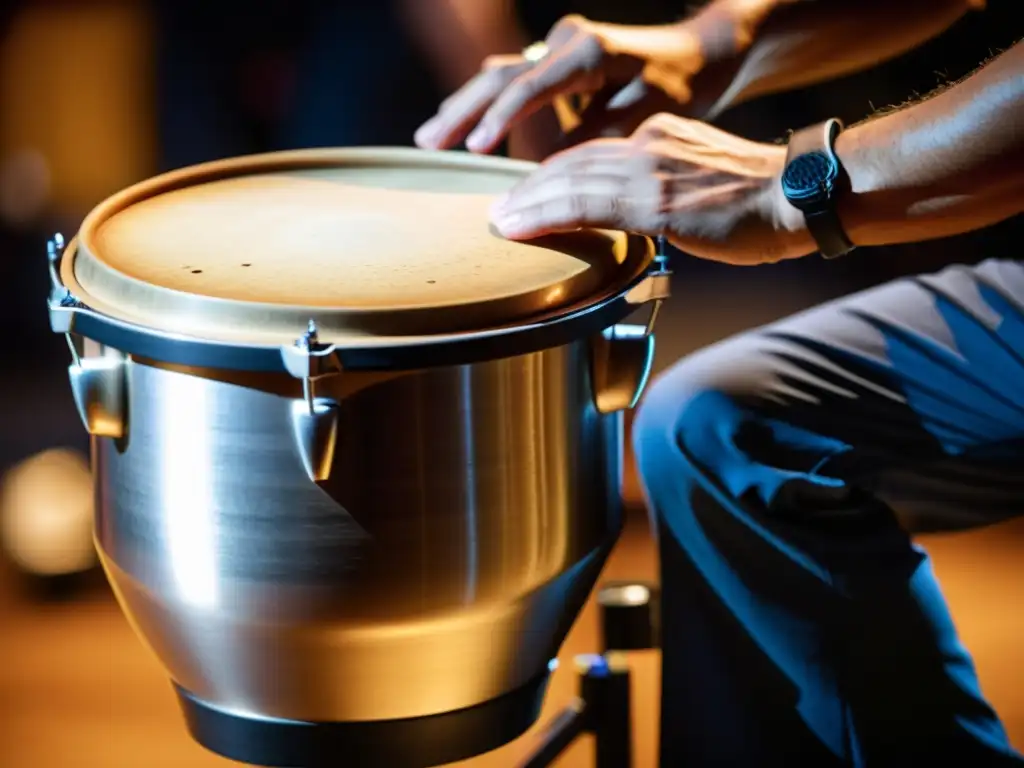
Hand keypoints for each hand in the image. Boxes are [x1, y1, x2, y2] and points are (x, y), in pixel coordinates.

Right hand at [413, 9, 751, 158]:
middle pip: (501, 75)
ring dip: (465, 107)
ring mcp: (558, 47)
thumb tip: (552, 167)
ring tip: (430, 139)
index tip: (474, 149)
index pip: (532, 85)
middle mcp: (567, 42)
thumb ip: (598, 137)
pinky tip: (463, 131)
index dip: (501, 119)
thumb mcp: (648, 113)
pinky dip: (485, 106)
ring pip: (499, 75)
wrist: (701, 53)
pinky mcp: (557, 60)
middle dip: (463, 111)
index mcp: (589, 52)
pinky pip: (511, 81)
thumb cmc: (682, 84)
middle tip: (428, 143)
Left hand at [489, 114, 815, 265]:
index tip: (526, 195)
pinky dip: (545, 215)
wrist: (800, 194)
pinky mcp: (654, 201)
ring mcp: (648, 170)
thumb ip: (664, 189)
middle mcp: (647, 145)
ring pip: (569, 181)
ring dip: (527, 202)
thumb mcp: (703, 179)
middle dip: (529, 188)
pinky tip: (518, 226)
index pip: (590, 153)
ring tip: (498, 220)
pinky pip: (585, 204)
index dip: (552, 176)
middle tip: (498, 209)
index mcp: (658, 136)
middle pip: (571, 163)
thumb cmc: (761, 200)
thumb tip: (643, 215)